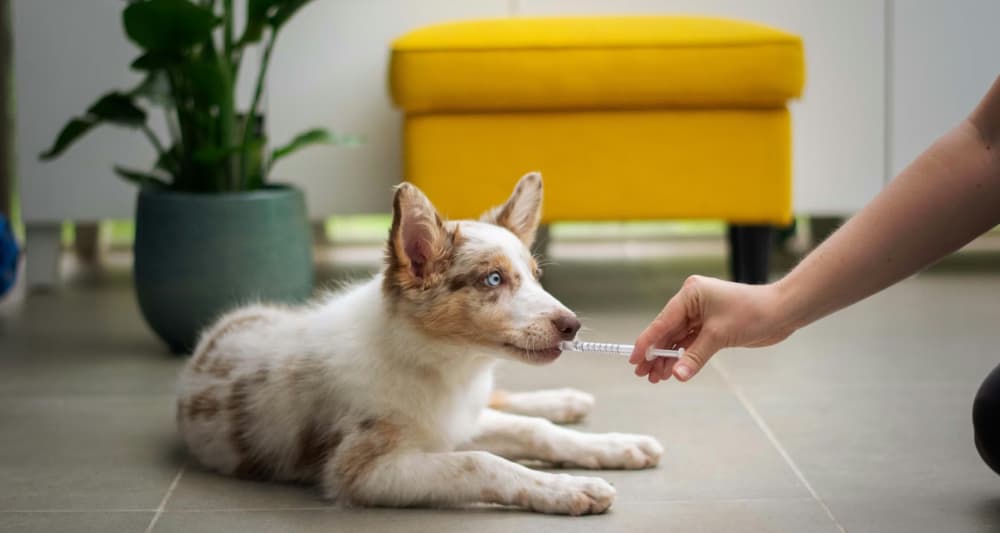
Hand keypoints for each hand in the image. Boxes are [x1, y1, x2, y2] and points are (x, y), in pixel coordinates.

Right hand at [629, 276, 793, 382]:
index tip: (634, 359)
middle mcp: (692, 302)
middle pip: (667, 331)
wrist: (782, 312)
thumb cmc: (753, 313)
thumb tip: (677, 375)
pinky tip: (674, 370)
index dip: (647, 342)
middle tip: (643, 375)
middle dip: (656, 354)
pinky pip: (690, 342)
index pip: (662, 321)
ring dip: (668, 358)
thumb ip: (695, 356)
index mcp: (690, 294)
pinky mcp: (711, 325)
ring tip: (657, 378)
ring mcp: (701, 314)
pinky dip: (683, 356)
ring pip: (678, 339)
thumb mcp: (719, 335)